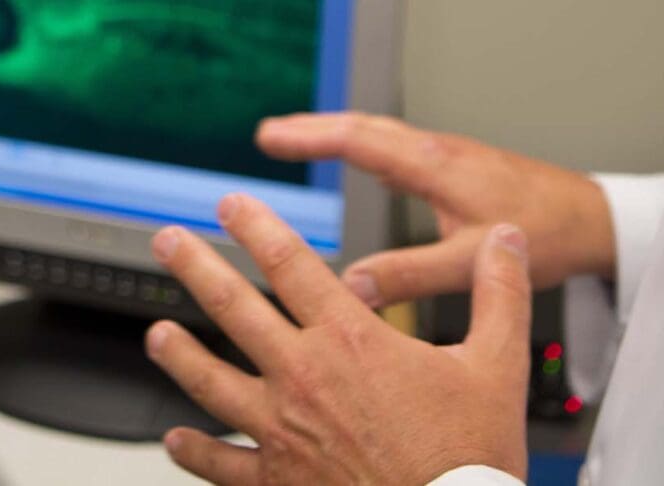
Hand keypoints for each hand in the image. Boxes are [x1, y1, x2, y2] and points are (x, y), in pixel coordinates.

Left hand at [146, 193, 530, 485]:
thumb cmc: (468, 459)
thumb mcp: (498, 366)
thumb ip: (499, 294)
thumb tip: (506, 241)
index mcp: (351, 341)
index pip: (290, 264)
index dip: (256, 226)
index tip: (231, 204)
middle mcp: (304, 378)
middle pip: (233, 308)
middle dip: (195, 266)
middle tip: (167, 240)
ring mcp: (282, 432)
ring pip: (210, 382)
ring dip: (178, 353)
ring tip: (157, 333)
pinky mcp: (276, 482)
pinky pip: (222, 464)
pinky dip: (194, 451)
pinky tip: (174, 440)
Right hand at [258, 112, 614, 304]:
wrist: (595, 218)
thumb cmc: (546, 234)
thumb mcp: (471, 261)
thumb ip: (410, 274)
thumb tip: (350, 287)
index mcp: (436, 166)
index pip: (359, 140)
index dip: (310, 138)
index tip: (269, 138)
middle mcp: (438, 152)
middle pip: (363, 128)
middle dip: (314, 128)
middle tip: (268, 135)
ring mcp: (450, 156)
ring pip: (382, 134)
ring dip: (339, 134)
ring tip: (301, 142)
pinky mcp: (460, 167)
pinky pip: (400, 147)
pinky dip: (367, 147)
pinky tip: (364, 163)